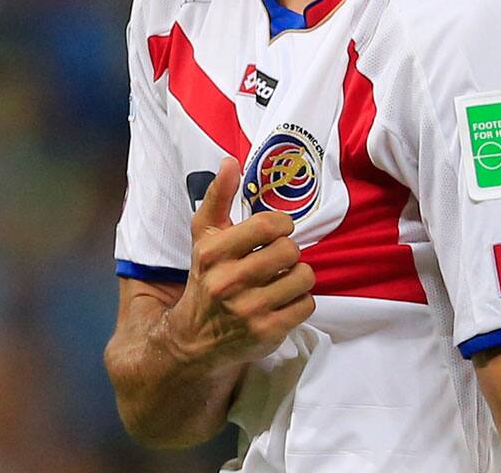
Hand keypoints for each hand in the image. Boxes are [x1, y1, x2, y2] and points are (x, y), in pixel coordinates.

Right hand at [170, 156, 315, 366]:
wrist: (193, 339)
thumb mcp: (204, 236)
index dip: (282, 223)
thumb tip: (229, 161)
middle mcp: (229, 282)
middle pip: (289, 251)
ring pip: (304, 276)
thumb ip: (218, 196)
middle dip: (290, 251)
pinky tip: (284, 300)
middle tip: (279, 257)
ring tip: (283, 278)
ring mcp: (249, 310)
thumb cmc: (206, 278)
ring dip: (299, 275)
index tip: (278, 230)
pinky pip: (307, 304)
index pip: (266, 225)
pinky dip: (301, 300)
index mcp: (214, 253)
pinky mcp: (267, 333)